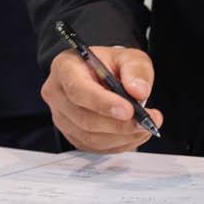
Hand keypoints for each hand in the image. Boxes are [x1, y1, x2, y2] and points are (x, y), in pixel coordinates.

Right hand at [42, 46, 163, 152]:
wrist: (101, 74)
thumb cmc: (109, 64)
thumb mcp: (127, 56)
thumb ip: (135, 69)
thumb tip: (139, 91)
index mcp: (65, 68)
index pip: (78, 90)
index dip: (103, 103)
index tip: (129, 109)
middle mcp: (57, 94)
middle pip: (84, 119)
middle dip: (119, 124)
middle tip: (146, 121)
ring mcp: (62, 118)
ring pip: (90, 138)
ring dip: (122, 136)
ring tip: (144, 126)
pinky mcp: (72, 135)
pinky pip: (95, 147)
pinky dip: (119, 143)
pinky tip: (134, 133)